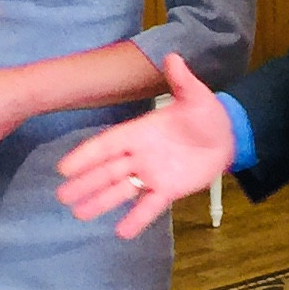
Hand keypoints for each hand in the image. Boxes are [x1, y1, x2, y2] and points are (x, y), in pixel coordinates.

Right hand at [56, 54, 233, 238]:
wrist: (226, 135)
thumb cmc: (205, 113)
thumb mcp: (195, 95)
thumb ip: (182, 80)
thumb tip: (172, 57)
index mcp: (139, 132)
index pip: (107, 145)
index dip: (85, 156)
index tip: (64, 168)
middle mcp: (139, 155)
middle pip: (107, 171)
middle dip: (85, 182)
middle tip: (62, 196)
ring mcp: (151, 174)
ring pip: (121, 190)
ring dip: (101, 202)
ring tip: (79, 214)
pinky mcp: (167, 190)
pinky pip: (149, 206)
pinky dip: (136, 219)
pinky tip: (120, 232)